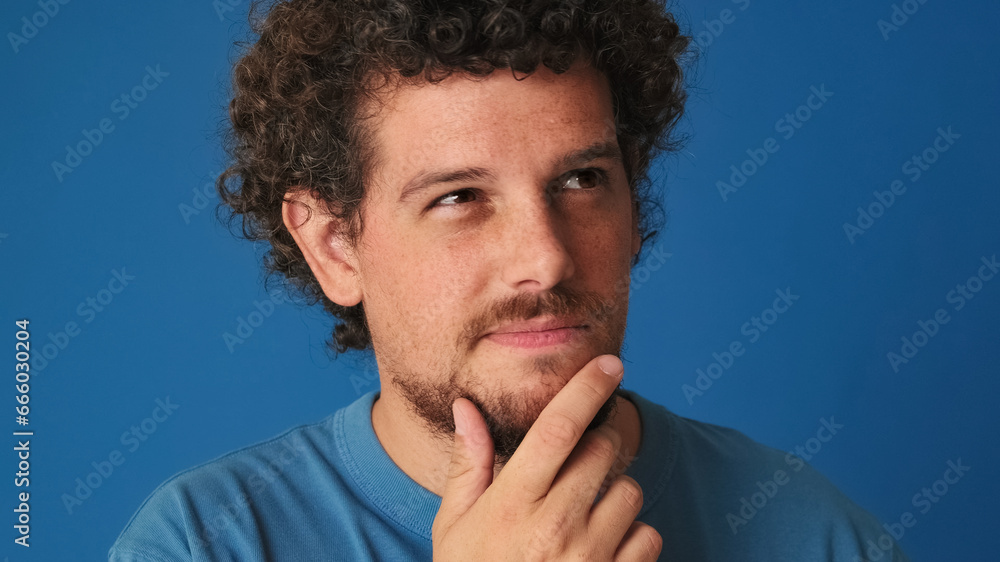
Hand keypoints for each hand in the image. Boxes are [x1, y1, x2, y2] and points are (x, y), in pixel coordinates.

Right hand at [432, 355, 661, 560]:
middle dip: (604, 440)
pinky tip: (602, 547)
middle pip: (604, 450)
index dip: (586, 387)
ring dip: (616, 491)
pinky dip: (634, 536)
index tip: (608, 363)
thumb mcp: (454, 527)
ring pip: (630, 492)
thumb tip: (466, 408)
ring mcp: (590, 558)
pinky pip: (648, 536)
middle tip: (589, 452)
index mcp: (511, 505)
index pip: (557, 429)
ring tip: (586, 512)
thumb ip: (468, 466)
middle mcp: (554, 526)